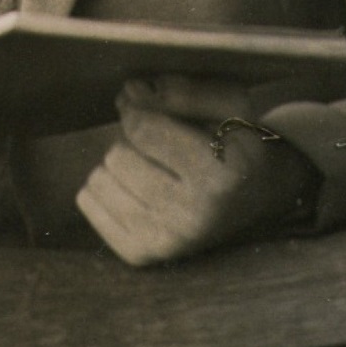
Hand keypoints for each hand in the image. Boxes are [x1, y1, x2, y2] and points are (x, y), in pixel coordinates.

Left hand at [76, 77, 316, 266]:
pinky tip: (134, 184)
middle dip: (131, 138)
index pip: (142, 129)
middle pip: (117, 155)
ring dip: (119, 163)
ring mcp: (164, 243)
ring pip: (99, 179)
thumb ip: (184, 91)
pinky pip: (89, 204)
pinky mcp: (141, 255)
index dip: (138, 104)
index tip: (147, 99)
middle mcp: (191, 217)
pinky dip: (104, 186)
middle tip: (156, 140)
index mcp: (218, 175)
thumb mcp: (229, 102)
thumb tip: (131, 93)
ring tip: (149, 163)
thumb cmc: (236, 142)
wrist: (256, 198)